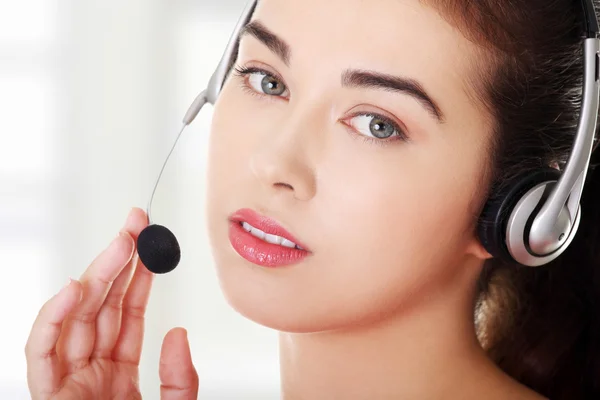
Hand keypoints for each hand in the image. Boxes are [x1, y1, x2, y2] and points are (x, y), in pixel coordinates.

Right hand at [25, 208, 198, 399]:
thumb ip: (179, 377)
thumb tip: (177, 332)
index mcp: (119, 374)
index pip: (128, 315)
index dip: (139, 277)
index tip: (150, 244)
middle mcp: (91, 372)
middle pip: (101, 306)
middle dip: (118, 261)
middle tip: (136, 223)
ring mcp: (68, 382)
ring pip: (75, 318)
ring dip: (95, 276)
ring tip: (119, 242)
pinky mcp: (49, 397)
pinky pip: (42, 353)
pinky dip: (52, 319)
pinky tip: (74, 287)